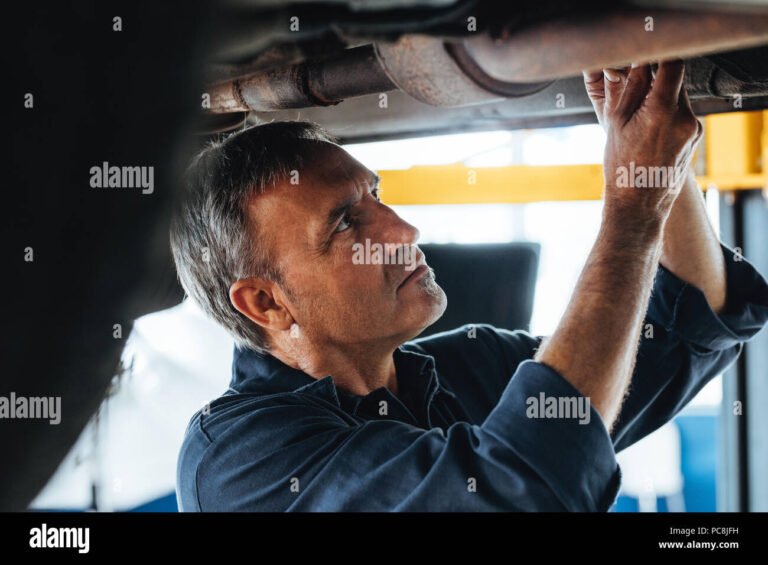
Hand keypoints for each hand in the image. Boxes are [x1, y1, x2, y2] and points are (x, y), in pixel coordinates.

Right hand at [583, 61, 702, 222]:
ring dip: (659, 96)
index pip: (672, 63)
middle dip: (654, 78)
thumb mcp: (616, 123)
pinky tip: (648, 131)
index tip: (643, 59)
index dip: (658, 55)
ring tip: (637, 118)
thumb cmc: (623, 169)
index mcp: (662, 110)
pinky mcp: (695, 135)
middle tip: (632, 89)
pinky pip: (681, 112)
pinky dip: (665, 112)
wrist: (638, 204)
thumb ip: (630, 88)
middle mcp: (684, 117)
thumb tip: (637, 62)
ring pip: (678, 95)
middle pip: (675, 79)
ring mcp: (693, 127)